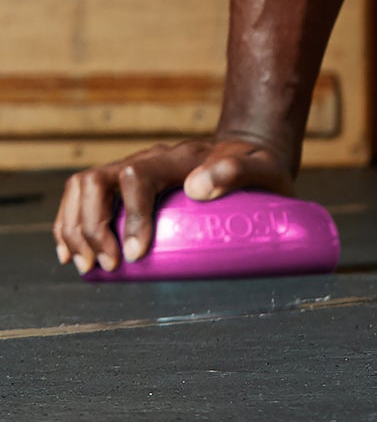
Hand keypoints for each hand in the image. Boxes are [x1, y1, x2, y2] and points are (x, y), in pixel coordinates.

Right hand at [52, 136, 294, 276]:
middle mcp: (149, 159)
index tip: (137, 255)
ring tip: (87, 265)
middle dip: (92, 228)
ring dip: (74, 228)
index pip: (137, 175)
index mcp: (179, 156)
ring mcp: (132, 170)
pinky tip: (72, 253)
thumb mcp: (261, 167)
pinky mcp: (123, 186)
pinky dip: (69, 225)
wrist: (249, 155)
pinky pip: (82, 198)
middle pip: (96, 181)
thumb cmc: (257, 167)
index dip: (131, 216)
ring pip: (81, 188)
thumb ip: (236, 171)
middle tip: (109, 265)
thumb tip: (197, 187)